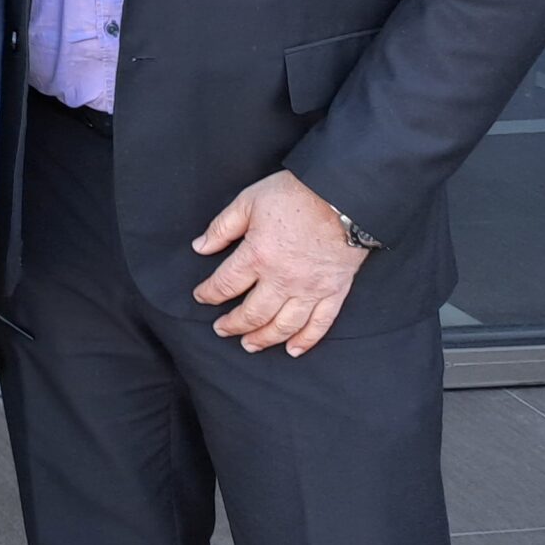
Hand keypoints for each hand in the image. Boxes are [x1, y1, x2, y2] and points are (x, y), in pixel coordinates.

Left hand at [192, 169, 368, 355]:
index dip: (208, 294)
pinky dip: (306, 340)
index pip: (224, 285)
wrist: (344, 194)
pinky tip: (293, 349)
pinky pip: (320, 324)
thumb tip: (200, 247)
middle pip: (252, 313)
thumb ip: (222, 227)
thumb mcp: (248, 202)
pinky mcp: (335, 291)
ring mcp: (311, 288)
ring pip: (284, 325)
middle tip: (221, 330)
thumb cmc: (294, 194)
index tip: (201, 297)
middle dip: (233, 325)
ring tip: (249, 345)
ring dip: (264, 339)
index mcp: (257, 256)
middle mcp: (282, 279)